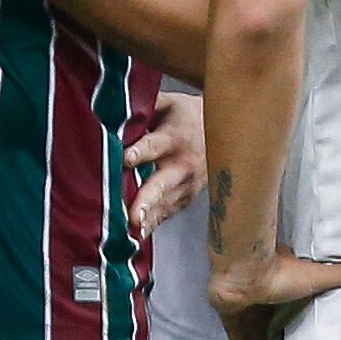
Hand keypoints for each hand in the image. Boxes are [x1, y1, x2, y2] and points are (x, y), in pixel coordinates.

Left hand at [126, 91, 203, 230]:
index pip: (155, 144)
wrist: (228, 129)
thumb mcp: (169, 103)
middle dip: (147, 200)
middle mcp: (182, 163)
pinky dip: (154, 224)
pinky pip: (169, 213)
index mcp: (174, 136)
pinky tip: (138, 237)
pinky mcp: (189, 197)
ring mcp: (188, 184)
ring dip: (148, 218)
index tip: (126, 158)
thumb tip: (112, 104)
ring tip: (131, 233)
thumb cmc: (186, 115)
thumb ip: (143, 105)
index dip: (140, 151)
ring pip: (165, 204)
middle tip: (133, 216)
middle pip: (162, 184)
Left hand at [208, 248, 340, 339]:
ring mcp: (243, 299)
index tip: (298, 324)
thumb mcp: (319, 276)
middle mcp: (261, 288)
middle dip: (274, 330)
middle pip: (268, 312)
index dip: (292, 310)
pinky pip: (234, 330)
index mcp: (282, 276)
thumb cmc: (281, 272)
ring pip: (251, 323)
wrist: (244, 273)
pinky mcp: (229, 310)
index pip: (288, 295)